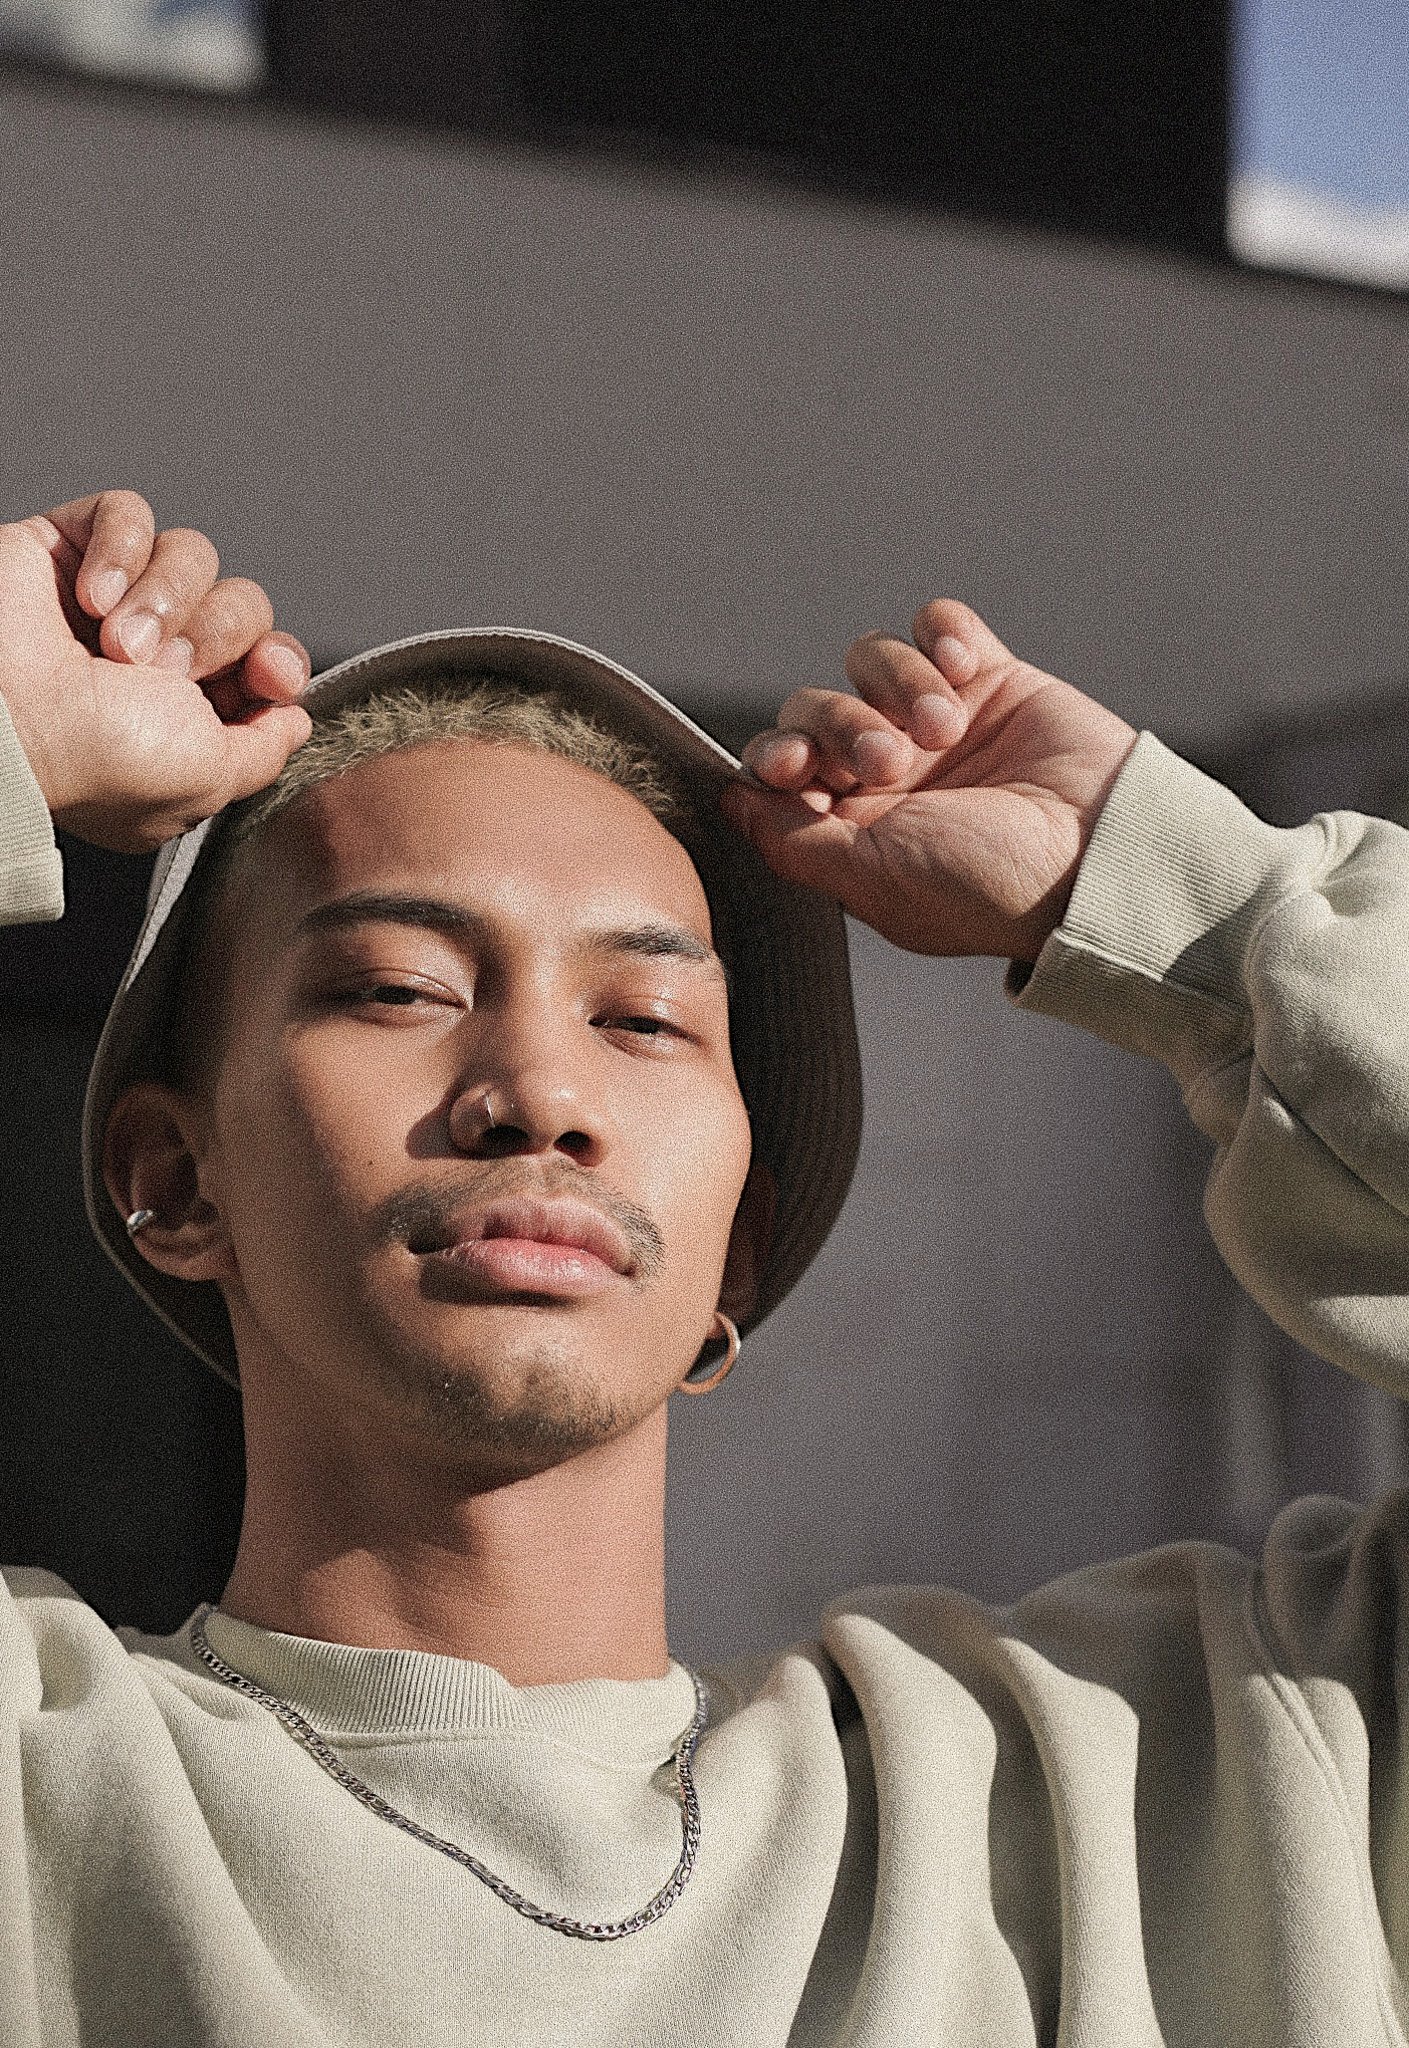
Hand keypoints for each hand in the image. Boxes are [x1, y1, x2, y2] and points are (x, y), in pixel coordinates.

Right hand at [0, 488, 313, 852]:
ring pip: (193, 555)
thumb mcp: (210, 778)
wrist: (8, 720)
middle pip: (242, 604)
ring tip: (116, 642)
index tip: (269, 675)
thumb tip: (295, 719)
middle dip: (215, 634)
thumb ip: (264, 750)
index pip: (266, 662)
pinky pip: (129, 514)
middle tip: (161, 671)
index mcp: (188, 717)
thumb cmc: (97, 757)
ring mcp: (111, 602)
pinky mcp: (66, 549)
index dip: (278, 660)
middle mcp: (154, 660)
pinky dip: (120, 550)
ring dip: (164, 598)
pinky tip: (90, 597)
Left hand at [722, 600, 1137, 961]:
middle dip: (842, 724)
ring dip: (897, 684)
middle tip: (890, 760)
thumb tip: (729, 801)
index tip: (799, 765)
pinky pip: (937, 625)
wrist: (1100, 855)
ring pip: (870, 659)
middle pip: (814, 706)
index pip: (779, 767)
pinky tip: (964, 669)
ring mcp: (937, 723)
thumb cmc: (990, 885)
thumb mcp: (873, 879)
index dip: (778, 754)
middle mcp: (887, 774)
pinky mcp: (991, 679)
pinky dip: (941, 635)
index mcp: (852, 828)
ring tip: (945, 726)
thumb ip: (791, 840)